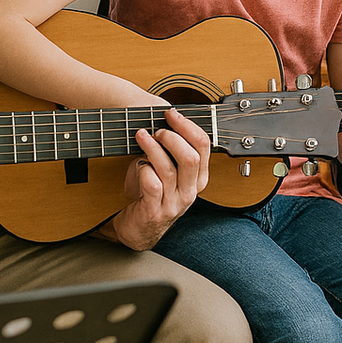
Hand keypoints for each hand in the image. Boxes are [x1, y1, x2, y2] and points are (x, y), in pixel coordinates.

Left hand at [102, 108, 210, 250]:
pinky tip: (137, 164)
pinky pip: (152, 185)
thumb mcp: (168, 172)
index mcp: (199, 179)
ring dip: (153, 148)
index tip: (172, 114)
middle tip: (157, 129)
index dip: (188, 126)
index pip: (204, 146)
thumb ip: (172, 151)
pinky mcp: (155, 211)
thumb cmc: (150, 195)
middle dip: (173, 136)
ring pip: (170, 169)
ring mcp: (174, 203)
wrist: (138, 228)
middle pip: (191, 157)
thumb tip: (165, 120)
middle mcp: (190, 191)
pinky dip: (143, 170)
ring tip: (142, 136)